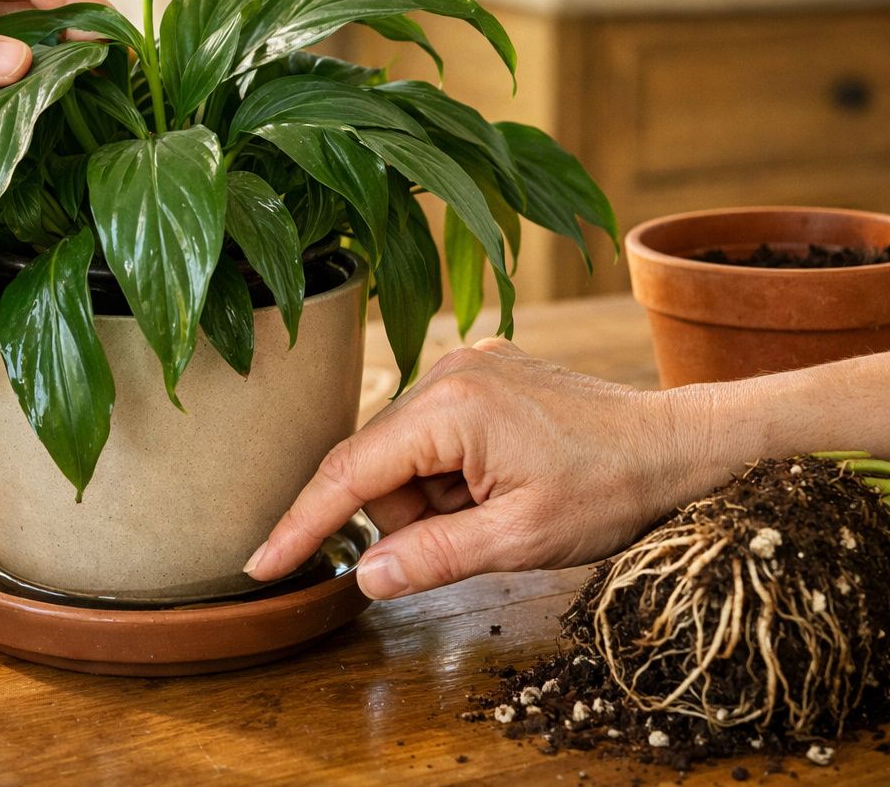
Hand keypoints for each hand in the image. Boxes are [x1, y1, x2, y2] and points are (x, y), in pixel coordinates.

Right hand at [242, 338, 723, 599]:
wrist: (683, 445)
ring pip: (404, 452)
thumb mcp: (520, 540)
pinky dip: (449, 472)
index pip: (349, 472)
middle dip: (406, 516)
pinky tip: (500, 483)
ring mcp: (466, 364)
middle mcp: (447, 371)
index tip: (260, 563)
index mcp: (450, 407)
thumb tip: (363, 578)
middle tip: (472, 538)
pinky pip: (433, 432)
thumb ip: (433, 557)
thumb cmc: (612, 489)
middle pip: (377, 464)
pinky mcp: (483, 371)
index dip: (302, 523)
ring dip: (432, 496)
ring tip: (497, 510)